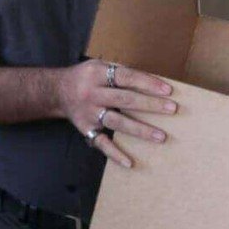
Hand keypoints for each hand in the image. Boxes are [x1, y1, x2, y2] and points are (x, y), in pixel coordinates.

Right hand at [54, 60, 176, 168]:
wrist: (56, 92)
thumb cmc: (85, 77)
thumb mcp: (98, 65)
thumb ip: (120, 71)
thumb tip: (151, 81)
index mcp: (97, 74)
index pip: (126, 77)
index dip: (148, 83)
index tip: (168, 91)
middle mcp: (92, 94)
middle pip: (125, 100)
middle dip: (150, 105)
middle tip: (172, 109)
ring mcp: (89, 113)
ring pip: (117, 122)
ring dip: (140, 130)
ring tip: (160, 136)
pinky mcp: (86, 129)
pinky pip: (101, 143)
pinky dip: (114, 154)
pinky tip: (129, 162)